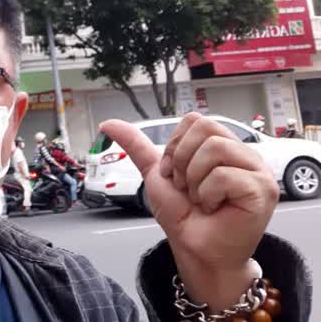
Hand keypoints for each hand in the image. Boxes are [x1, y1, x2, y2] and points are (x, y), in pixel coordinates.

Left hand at [100, 113, 278, 312]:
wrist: (194, 250)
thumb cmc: (183, 215)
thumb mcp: (157, 174)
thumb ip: (137, 146)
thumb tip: (108, 124)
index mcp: (224, 146)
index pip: (196, 120)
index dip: (176, 147)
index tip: (174, 174)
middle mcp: (244, 155)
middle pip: (206, 127)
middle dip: (182, 160)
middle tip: (187, 188)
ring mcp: (257, 171)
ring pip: (214, 149)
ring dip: (194, 179)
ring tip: (202, 200)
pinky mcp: (262, 190)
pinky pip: (223, 176)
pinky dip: (207, 194)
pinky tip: (214, 209)